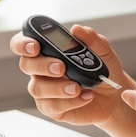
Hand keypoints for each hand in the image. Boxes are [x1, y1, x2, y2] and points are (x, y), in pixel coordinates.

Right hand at [11, 25, 131, 126]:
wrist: (112, 95)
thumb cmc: (101, 69)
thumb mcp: (102, 51)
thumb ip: (91, 38)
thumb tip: (76, 29)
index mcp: (48, 49)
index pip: (23, 42)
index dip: (23, 43)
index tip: (35, 46)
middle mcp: (41, 68)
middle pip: (26, 64)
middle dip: (42, 65)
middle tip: (61, 68)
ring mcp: (44, 88)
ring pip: (37, 88)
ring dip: (57, 87)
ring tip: (78, 87)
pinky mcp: (51, 107)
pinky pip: (51, 105)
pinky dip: (70, 101)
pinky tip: (86, 96)